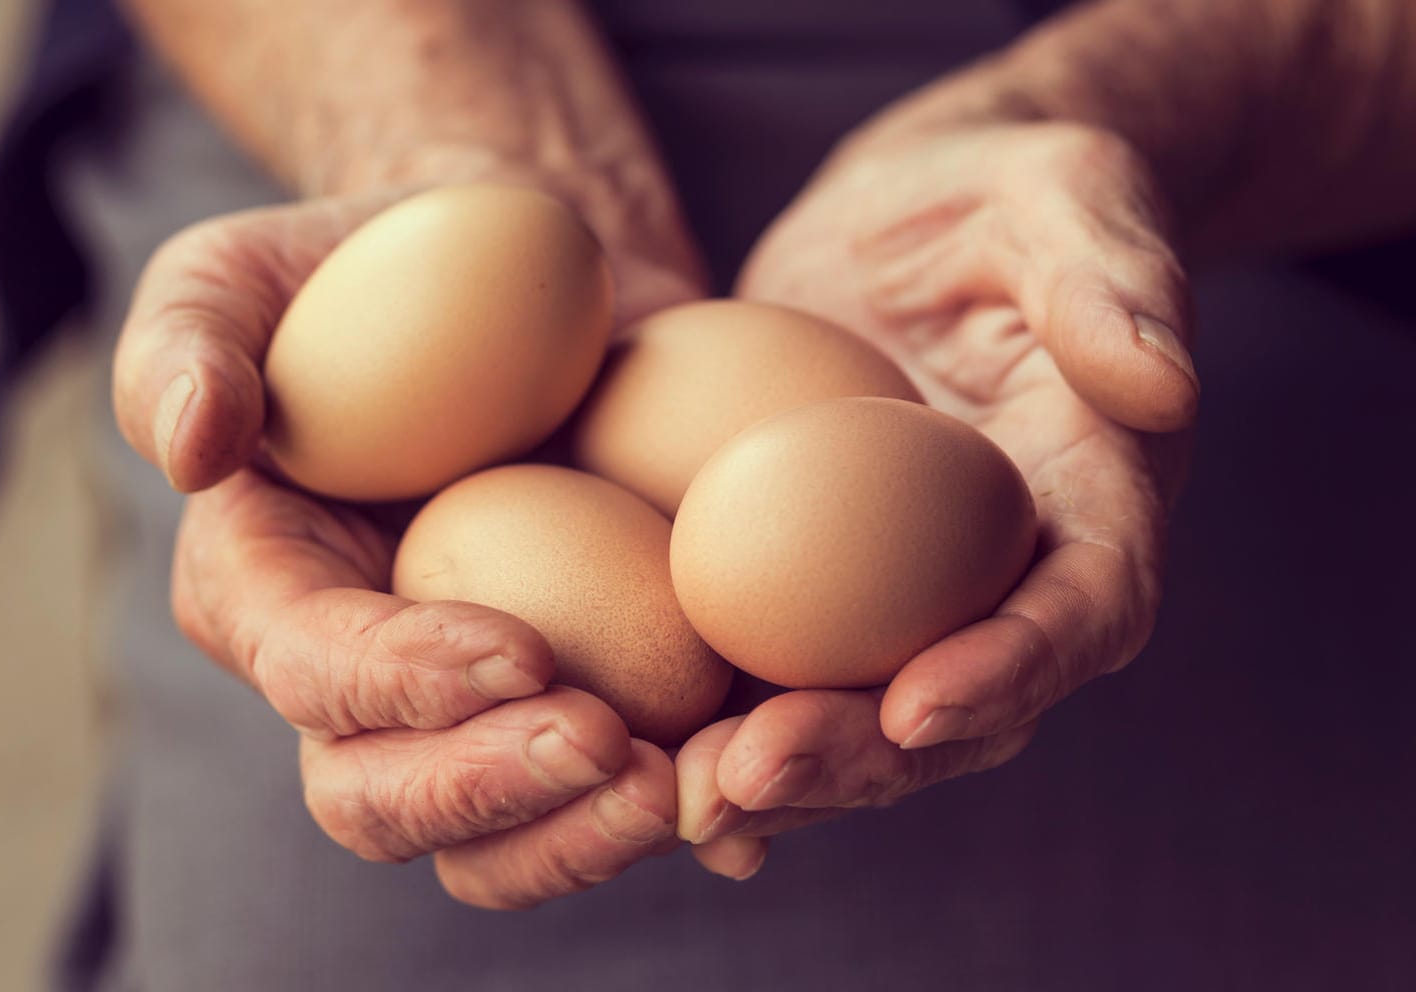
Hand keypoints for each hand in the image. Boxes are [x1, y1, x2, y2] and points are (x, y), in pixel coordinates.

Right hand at [114, 187, 703, 907]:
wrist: (530, 277)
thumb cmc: (375, 266)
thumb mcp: (247, 270)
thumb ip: (189, 339)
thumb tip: (192, 446)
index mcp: (268, 593)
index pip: (311, 671)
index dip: (399, 683)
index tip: (521, 652)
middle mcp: (361, 680)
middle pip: (387, 802)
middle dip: (491, 794)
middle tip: (610, 748)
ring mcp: (476, 704)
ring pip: (503, 836)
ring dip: (590, 835)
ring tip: (693, 787)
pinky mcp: (588, 688)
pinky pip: (614, 791)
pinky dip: (681, 812)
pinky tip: (746, 805)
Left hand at [678, 113, 1195, 878]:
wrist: (912, 214)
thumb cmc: (1004, 194)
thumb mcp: (1066, 197)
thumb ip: (1112, 280)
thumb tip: (1160, 381)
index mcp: (1094, 501)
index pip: (1083, 608)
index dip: (1012, 668)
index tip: (919, 703)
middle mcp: (1006, 575)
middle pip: (960, 705)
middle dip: (863, 757)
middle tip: (749, 776)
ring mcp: (907, 592)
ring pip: (861, 718)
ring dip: (780, 772)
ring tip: (679, 795)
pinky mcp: (816, 581)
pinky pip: (779, 669)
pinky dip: (721, 724)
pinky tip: (645, 761)